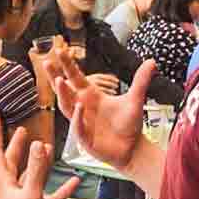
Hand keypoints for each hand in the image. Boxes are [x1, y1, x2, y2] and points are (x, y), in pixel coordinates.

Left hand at [0, 114, 76, 198]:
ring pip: (30, 176)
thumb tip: (38, 144)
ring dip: (39, 163)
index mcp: (4, 184)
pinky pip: (49, 195)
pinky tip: (72, 181)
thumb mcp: (31, 194)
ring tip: (46, 149)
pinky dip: (60, 187)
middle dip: (16, 145)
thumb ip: (37, 169)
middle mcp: (11, 190)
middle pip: (12, 162)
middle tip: (20, 130)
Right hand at [42, 48, 156, 169]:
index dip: (68, 64)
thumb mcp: (135, 99)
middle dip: (54, 76)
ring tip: (60, 81)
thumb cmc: (129, 125)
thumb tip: (152, 61)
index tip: (60, 49)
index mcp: (91, 95)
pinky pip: (78, 127)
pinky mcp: (85, 138)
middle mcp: (82, 107)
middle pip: (64, 90)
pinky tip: (78, 107)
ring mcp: (81, 122)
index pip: (76, 77)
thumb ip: (140, 80)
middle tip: (46, 62)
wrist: (133, 149)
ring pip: (66, 107)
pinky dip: (77, 117)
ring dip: (63, 94)